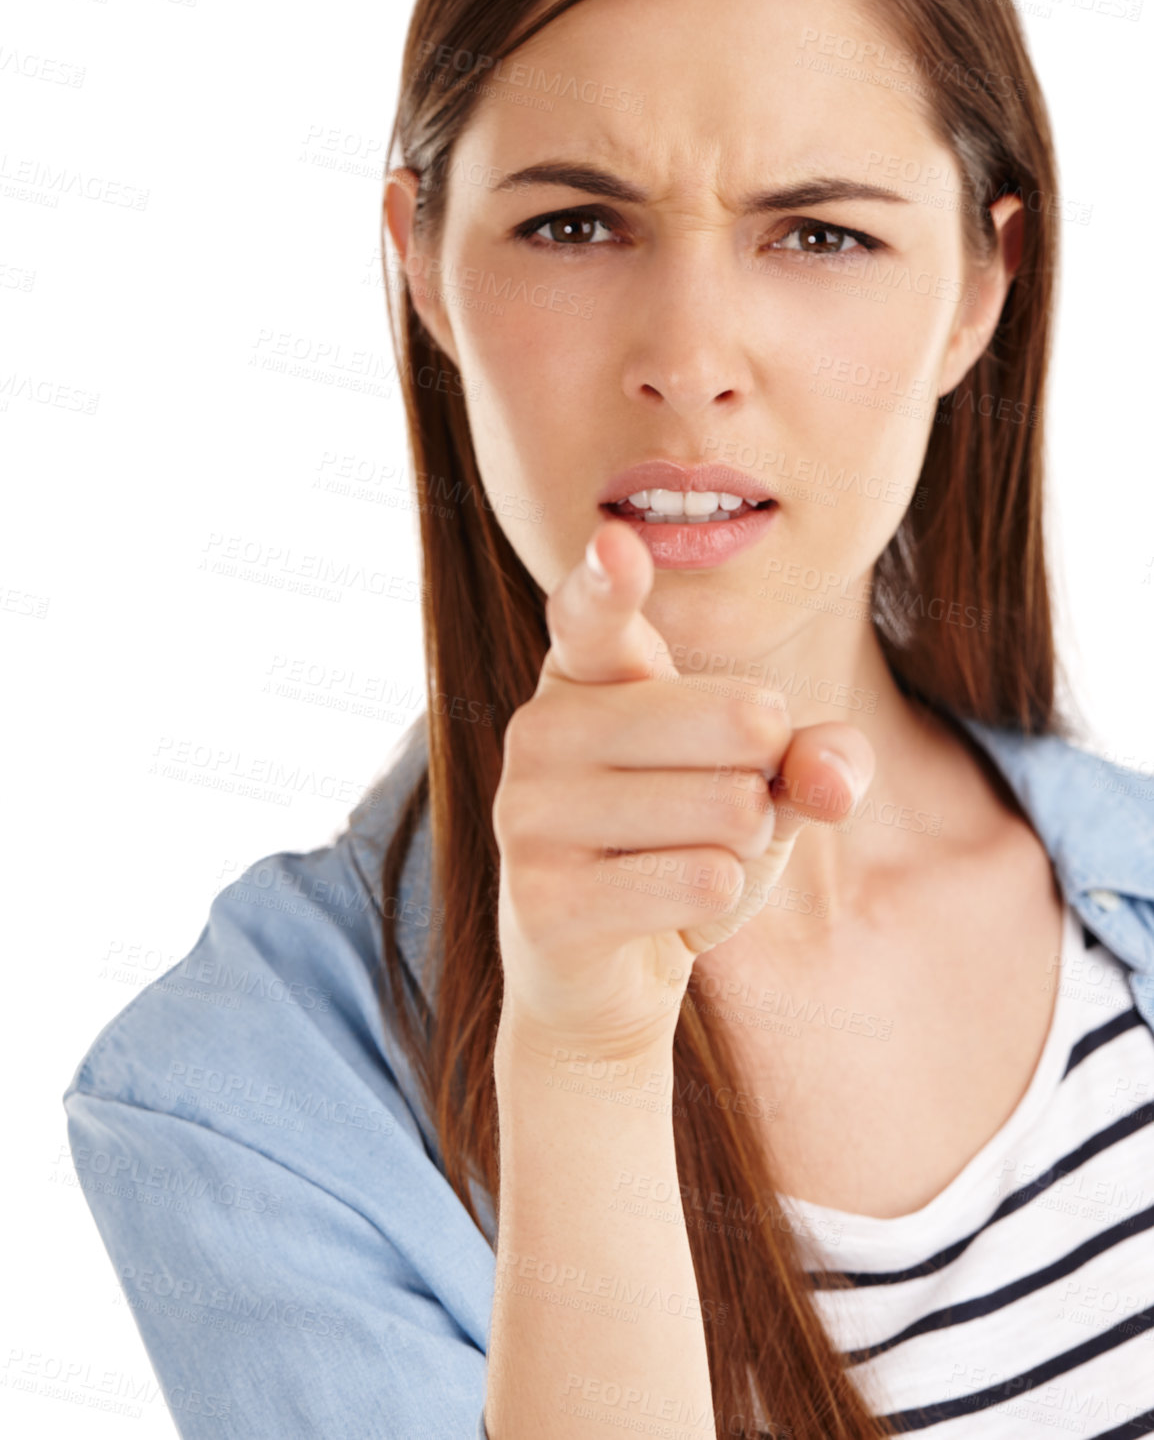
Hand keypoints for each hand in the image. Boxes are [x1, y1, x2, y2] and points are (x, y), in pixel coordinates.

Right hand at [491, 515, 874, 1059]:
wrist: (606, 976)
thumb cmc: (683, 845)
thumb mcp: (762, 784)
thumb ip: (816, 756)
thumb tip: (827, 777)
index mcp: (587, 672)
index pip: (592, 613)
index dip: (608, 580)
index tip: (618, 543)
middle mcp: (541, 727)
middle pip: (738, 721)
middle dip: (766, 777)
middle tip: (715, 811)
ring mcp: (527, 812)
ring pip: (729, 810)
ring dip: (744, 848)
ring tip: (685, 860)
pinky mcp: (541, 899)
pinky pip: (701, 882)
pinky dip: (719, 899)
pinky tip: (673, 907)